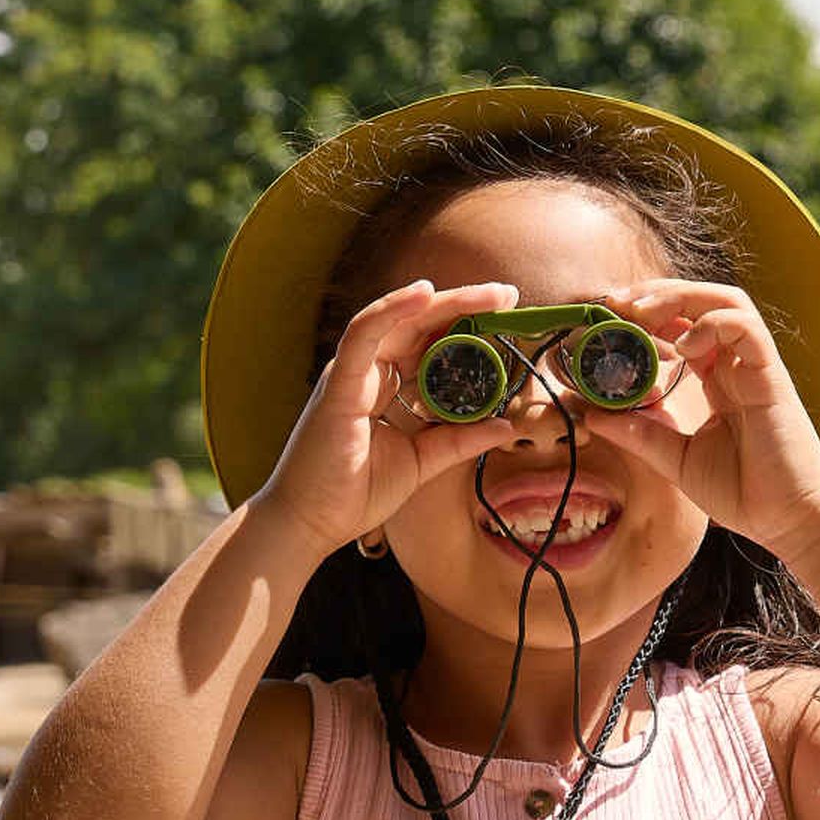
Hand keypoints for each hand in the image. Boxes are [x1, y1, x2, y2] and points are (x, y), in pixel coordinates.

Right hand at [246, 278, 532, 558]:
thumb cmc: (354, 494)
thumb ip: (459, 441)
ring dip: (445, 302)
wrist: (310, 525)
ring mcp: (353, 374)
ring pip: (399, 320)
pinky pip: (364, 334)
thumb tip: (505, 426)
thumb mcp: (422, 462)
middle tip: (508, 294)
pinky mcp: (339, 383)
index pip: (430, 345)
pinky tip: (425, 294)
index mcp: (387, 387)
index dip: (467, 328)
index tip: (508, 318)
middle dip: (465, 305)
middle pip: (420, 324)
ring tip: (489, 294)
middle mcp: (369, 372)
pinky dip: (392, 310)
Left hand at [591, 278, 819, 552]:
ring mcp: (756, 368)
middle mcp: (738, 366)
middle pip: (702, 302)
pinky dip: (712, 323)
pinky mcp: (771, 377)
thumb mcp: (678, 460)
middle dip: (657, 293)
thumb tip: (592, 415)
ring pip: (726, 301)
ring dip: (681, 297)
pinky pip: (746, 327)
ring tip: (643, 313)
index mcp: (719, 381)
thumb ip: (640, 433)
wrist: (789, 522)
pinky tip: (685, 346)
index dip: (648, 316)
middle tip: (616, 302)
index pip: (684, 327)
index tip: (610, 320)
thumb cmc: (745, 493)